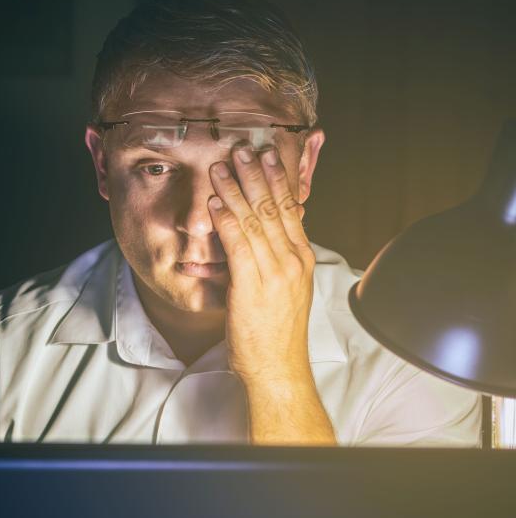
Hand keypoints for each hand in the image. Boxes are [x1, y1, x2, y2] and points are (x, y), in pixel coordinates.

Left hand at [207, 143, 314, 387]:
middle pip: (273, 208)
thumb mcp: (284, 289)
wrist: (279, 368)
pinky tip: (217, 203)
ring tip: (223, 166)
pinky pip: (239, 246)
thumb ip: (274, 260)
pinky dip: (227, 221)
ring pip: (255, 221)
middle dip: (256, 175)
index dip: (277, 180)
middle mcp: (293, 261)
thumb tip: (259, 238)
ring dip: (236, 190)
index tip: (268, 157)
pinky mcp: (252, 287)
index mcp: (301, 259)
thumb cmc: (277, 332)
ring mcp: (275, 273)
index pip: (290, 210)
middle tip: (244, 148)